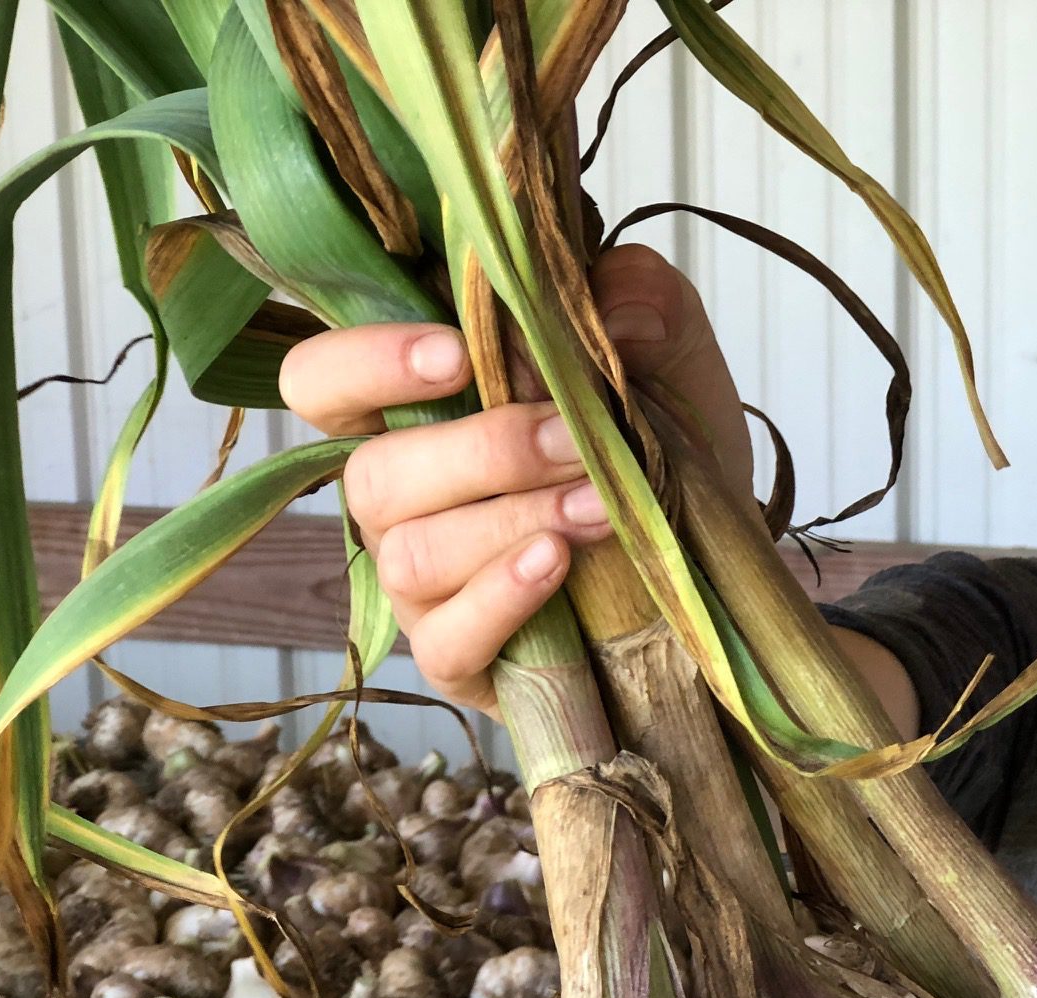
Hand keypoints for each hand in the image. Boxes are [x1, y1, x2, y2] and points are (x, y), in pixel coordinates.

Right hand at [279, 243, 754, 715]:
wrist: (714, 564)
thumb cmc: (658, 453)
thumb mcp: (671, 360)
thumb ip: (644, 300)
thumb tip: (613, 299)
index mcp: (412, 415)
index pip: (321, 383)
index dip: (365, 363)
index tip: (458, 351)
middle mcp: (395, 501)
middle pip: (368, 474)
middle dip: (482, 452)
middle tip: (573, 437)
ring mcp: (418, 589)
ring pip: (410, 553)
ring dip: (510, 521)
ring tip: (597, 505)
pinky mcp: (458, 659)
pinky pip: (448, 637)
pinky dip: (504, 595)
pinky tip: (558, 563)